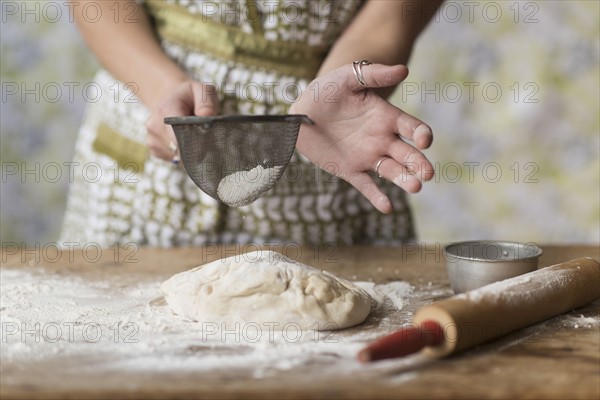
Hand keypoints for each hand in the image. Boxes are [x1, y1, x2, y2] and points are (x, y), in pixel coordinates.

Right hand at [145, 80, 219, 160]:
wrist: (171, 98)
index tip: (208, 144)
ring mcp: (151, 138)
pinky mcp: (153, 149)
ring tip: (193, 136)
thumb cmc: (190, 97)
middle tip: (207, 140)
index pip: (177, 134)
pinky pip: (172, 159)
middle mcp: (154, 125)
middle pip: (178, 148)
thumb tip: (206, 116)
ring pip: (177, 156)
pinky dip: (182, 155)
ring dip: (189, 151)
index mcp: (166, 109)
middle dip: (195, 147)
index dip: (194, 143)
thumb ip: (206, 102)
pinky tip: (184, 142)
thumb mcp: (202, 91)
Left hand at [289, 63, 434, 213]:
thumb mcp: (347, 77)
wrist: (302, 111)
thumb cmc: (327, 90)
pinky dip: (376, 197)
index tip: (424, 140)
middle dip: (419, 163)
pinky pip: (366, 185)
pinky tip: (387, 207)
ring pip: (392, 171)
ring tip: (415, 187)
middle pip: (407, 154)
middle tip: (427, 173)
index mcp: (386, 116)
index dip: (421, 134)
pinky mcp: (351, 171)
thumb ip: (373, 75)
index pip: (411, 127)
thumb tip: (404, 69)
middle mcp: (382, 139)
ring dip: (405, 180)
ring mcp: (367, 156)